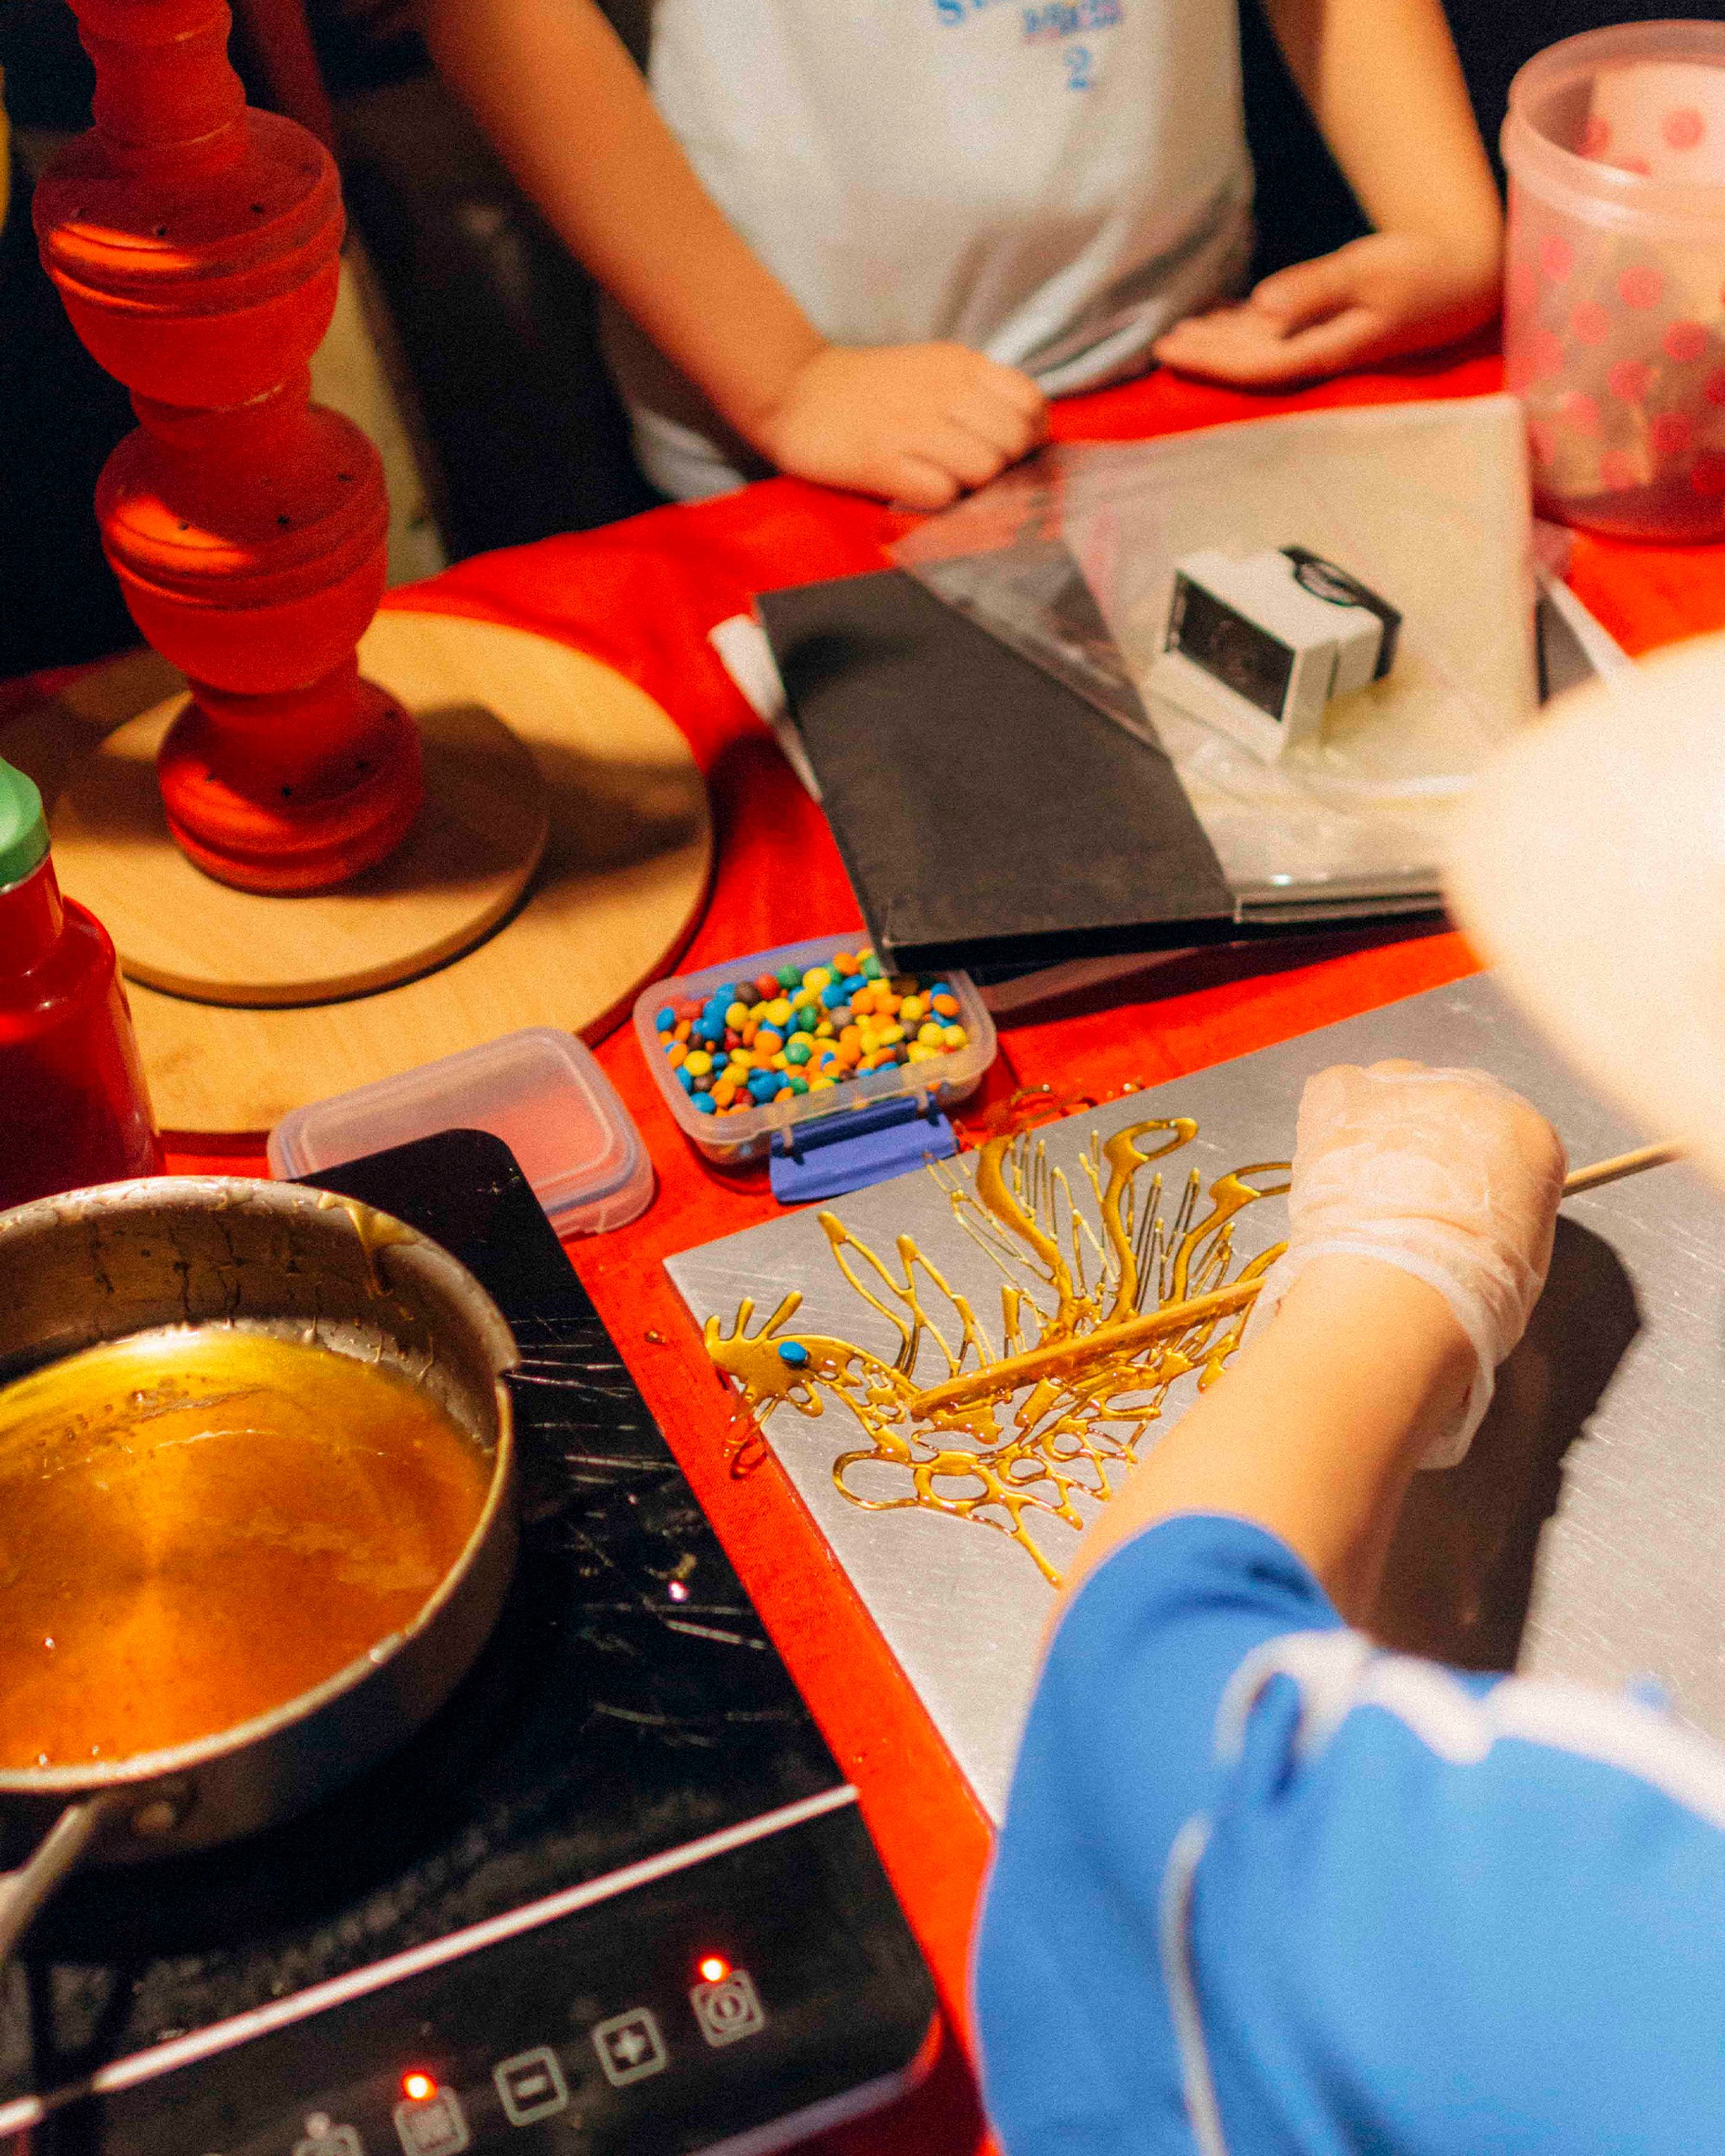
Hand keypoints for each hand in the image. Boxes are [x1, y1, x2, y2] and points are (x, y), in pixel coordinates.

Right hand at [747, 342, 1046, 509]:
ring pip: (984, 469)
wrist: (796, 391)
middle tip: (977, 472)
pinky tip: (919, 487)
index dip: (1031, 434)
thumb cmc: (871, 389)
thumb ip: (977, 392)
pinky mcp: (883, 461)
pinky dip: (939, 499)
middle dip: (1007, 467)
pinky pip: (941, 494)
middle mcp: (943, 391)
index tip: (1012, 448)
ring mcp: (913, 426)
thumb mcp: (932, 369)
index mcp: (959, 365)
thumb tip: (1025, 432)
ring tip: (945, 479)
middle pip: (1014, 442)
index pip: (1031, 403)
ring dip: (973, 486)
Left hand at [1151, 229, 1500, 387]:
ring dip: (1219, 342)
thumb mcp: (1370, 272)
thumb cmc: (1421, 271)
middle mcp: (1317, 354)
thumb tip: (1262, 306)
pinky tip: (1219, 316)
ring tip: (1177, 332)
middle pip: (1248, 361)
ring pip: (1259, 347)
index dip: (1209, 361)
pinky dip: (1245, 326)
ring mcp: (1323, 341)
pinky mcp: (1330, 324)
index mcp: (1324, 351)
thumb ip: (1316, 289)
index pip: (1254, 366)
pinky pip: (1277, 333)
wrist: (1466, 273)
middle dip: (1204, 354)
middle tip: (1157, 344)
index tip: (1170, 349)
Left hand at [1260, 1061, 1566, 1466]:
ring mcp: (1405, 1087)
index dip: (1477, 1170)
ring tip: (1361, 1190)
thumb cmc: (1466, 1297)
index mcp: (1530, 1136)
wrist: (1396, 1294)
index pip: (1508, 1137)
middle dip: (1432, 1145)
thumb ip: (1508, 1217)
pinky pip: (1337, 1093)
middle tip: (1404, 1198)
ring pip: (1394, 1095)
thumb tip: (1484, 1219)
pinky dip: (1330, 1125)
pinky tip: (1328, 1171)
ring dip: (1380, 1131)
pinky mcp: (1344, 1092)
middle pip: (1453, 1106)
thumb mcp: (1522, 1262)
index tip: (1456, 1199)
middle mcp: (1473, 1095)